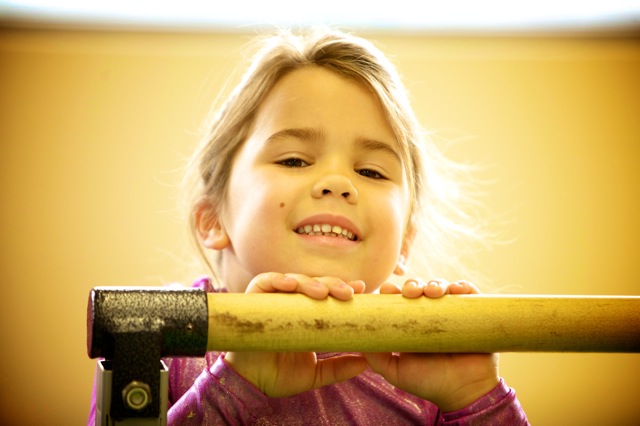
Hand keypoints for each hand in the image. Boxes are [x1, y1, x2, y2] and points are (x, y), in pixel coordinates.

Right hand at [224, 272, 367, 396]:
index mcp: (306, 315)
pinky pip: (264, 282)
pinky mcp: (253, 300)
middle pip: (314, 283)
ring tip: (322, 293)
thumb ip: (338, 367)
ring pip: (293, 280)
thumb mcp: (314, 373)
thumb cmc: (279, 375)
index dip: (343, 289)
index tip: (360, 291)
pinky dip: (276, 279)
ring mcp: (272, 299)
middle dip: (332, 284)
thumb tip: (365, 363)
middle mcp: (290, 303)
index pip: (327, 294)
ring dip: (309, 283)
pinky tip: (289, 285)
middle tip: (347, 294)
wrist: (250, 384)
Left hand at [364, 279, 498, 411]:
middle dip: (412, 285)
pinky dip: (461, 287)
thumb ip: (375, 357)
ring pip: (440, 287)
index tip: (386, 291)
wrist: (462, 394)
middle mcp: (429, 314)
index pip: (398, 299)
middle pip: (418, 288)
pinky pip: (468, 294)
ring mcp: (451, 312)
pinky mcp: (472, 313)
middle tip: (409, 293)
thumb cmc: (428, 382)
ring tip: (432, 293)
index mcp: (410, 323)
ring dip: (435, 284)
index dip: (391, 291)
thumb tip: (356, 340)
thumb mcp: (395, 370)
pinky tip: (455, 290)